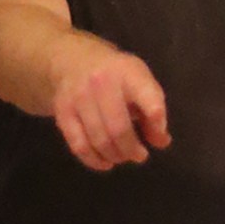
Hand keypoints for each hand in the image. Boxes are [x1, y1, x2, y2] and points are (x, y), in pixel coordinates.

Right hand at [51, 37, 170, 170]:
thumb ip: (153, 109)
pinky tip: (105, 162)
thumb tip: (162, 141)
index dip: (156, 116)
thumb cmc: (116, 74)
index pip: (146, 94)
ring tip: (124, 156)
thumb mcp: (140, 80)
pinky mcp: (63, 112)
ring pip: (99, 139)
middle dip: (132, 149)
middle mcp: (102, 83)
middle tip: (140, 156)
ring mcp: (79, 98)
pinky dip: (94, 160)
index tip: (160, 134)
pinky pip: (79, 145)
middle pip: (119, 128)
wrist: (74, 60)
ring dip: (115, 155)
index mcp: (128, 72)